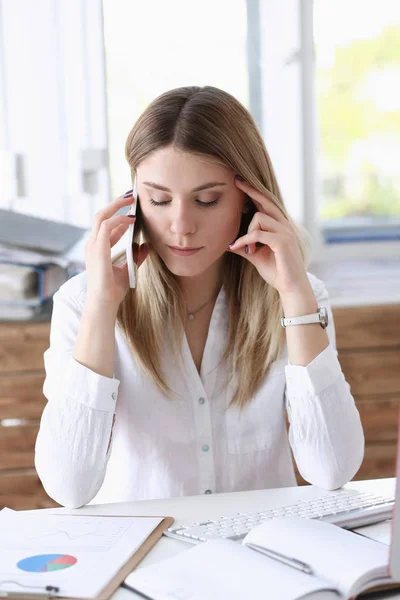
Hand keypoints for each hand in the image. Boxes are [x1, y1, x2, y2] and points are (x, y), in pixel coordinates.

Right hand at [84, 190, 147, 311]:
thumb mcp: (128, 270)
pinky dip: (118, 220)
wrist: (105, 304)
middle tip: (132, 195)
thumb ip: (135, 257)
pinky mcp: (98, 250)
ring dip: (117, 206)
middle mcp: (93, 245)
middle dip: (116, 203)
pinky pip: (105, 227)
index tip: (132, 207)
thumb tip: (145, 246)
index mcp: (98, 248)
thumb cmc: (112, 291)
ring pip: (101, 216)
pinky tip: (131, 220)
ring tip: (132, 201)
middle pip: (101, 215)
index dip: (119, 214)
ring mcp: (93, 246)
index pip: (106, 225)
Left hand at [227, 177, 308, 295]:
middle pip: (266, 201)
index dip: (254, 192)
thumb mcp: (256, 256)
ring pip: (259, 218)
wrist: (291, 287)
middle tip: (236, 181)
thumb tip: (229, 242)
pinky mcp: (283, 242)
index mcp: (279, 226)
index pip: (266, 203)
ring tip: (242, 247)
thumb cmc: (277, 271)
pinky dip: (245, 240)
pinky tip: (237, 247)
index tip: (240, 182)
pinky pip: (258, 234)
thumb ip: (245, 246)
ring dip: (246, 233)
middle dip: (250, 190)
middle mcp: (284, 225)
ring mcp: (285, 232)